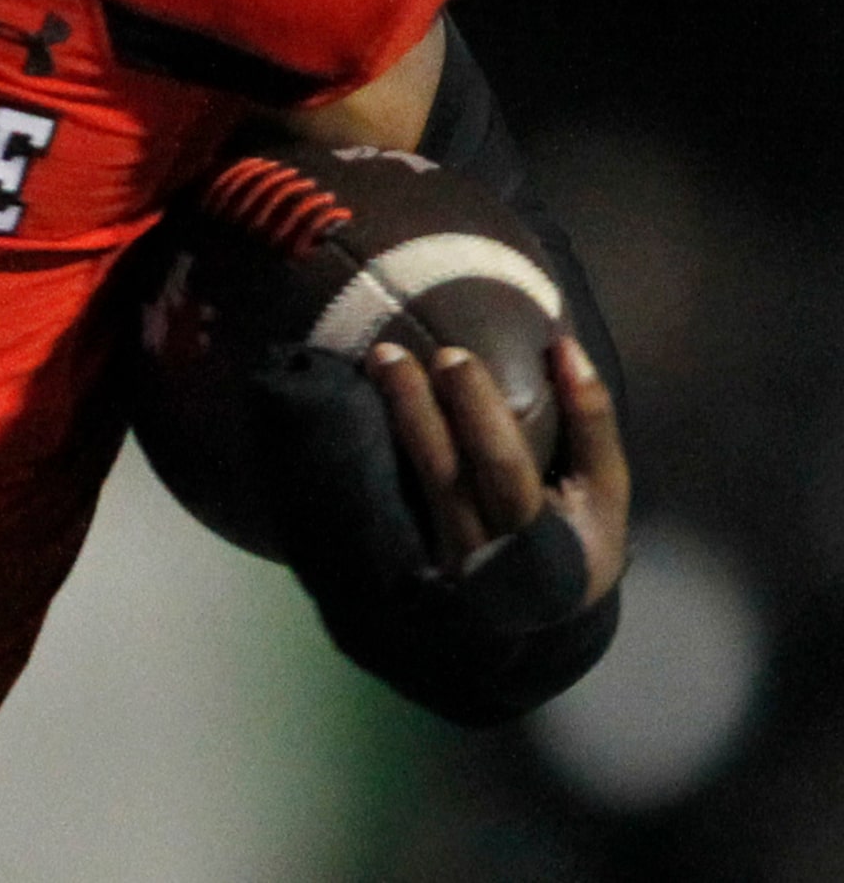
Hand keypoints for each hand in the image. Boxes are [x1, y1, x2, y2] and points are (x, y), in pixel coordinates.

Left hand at [365, 335, 628, 608]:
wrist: (540, 617)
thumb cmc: (581, 539)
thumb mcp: (604, 491)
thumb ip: (592, 421)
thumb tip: (565, 346)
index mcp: (542, 540)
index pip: (502, 468)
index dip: (478, 411)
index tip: (454, 355)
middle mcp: (484, 553)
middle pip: (443, 474)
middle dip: (417, 408)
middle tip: (392, 352)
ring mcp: (442, 558)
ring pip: (412, 483)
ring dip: (393, 420)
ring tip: (378, 364)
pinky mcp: (415, 558)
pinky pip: (393, 496)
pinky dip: (378, 447)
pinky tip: (360, 403)